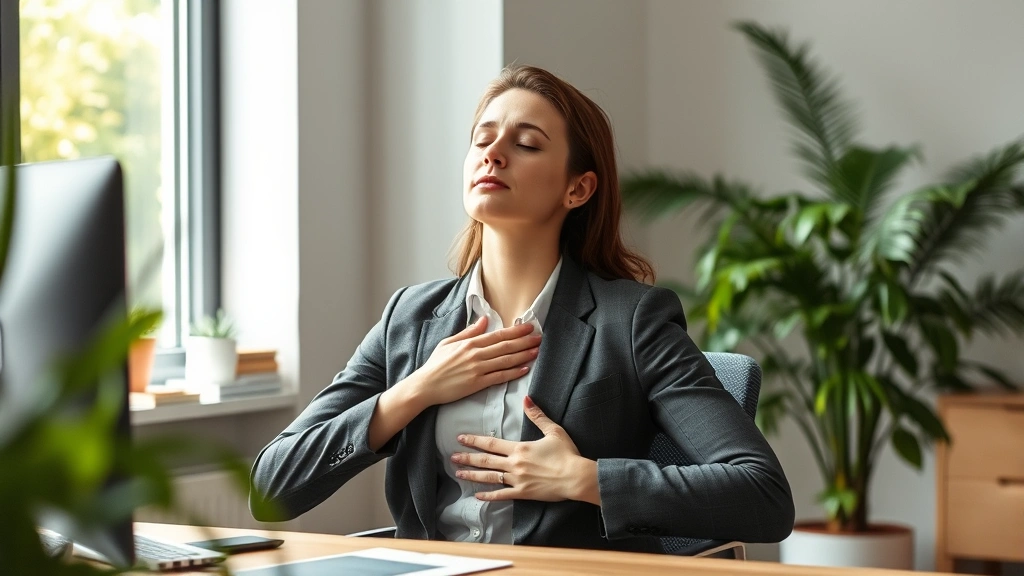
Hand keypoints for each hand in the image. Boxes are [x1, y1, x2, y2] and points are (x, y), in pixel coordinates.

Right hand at [416, 316, 540, 406]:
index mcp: (469, 343)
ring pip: (505, 360)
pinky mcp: (477, 384)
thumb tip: (483, 320)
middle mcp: (475, 354)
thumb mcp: (448, 342)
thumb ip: (468, 332)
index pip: (498, 334)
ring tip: (536, 351)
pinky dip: (513, 373)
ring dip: (523, 355)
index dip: (515, 331)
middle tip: (539, 337)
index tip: (528, 327)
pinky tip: (524, 369)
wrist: (425, 385)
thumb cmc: (435, 365)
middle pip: (505, 346)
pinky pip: (499, 377)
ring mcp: (477, 369)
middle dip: (524, 341)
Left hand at [450, 396, 597, 503]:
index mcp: (519, 448)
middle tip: (452, 456)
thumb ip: (537, 415)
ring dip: (473, 476)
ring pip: (490, 477)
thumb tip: (526, 398)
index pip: (491, 443)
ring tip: (459, 474)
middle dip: (468, 458)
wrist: (576, 477)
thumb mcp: (553, 430)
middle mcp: (514, 464)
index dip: (474, 440)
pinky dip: (489, 496)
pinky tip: (478, 496)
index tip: (460, 438)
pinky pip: (502, 495)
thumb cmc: (567, 453)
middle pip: (486, 460)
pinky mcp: (523, 494)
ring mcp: (517, 480)